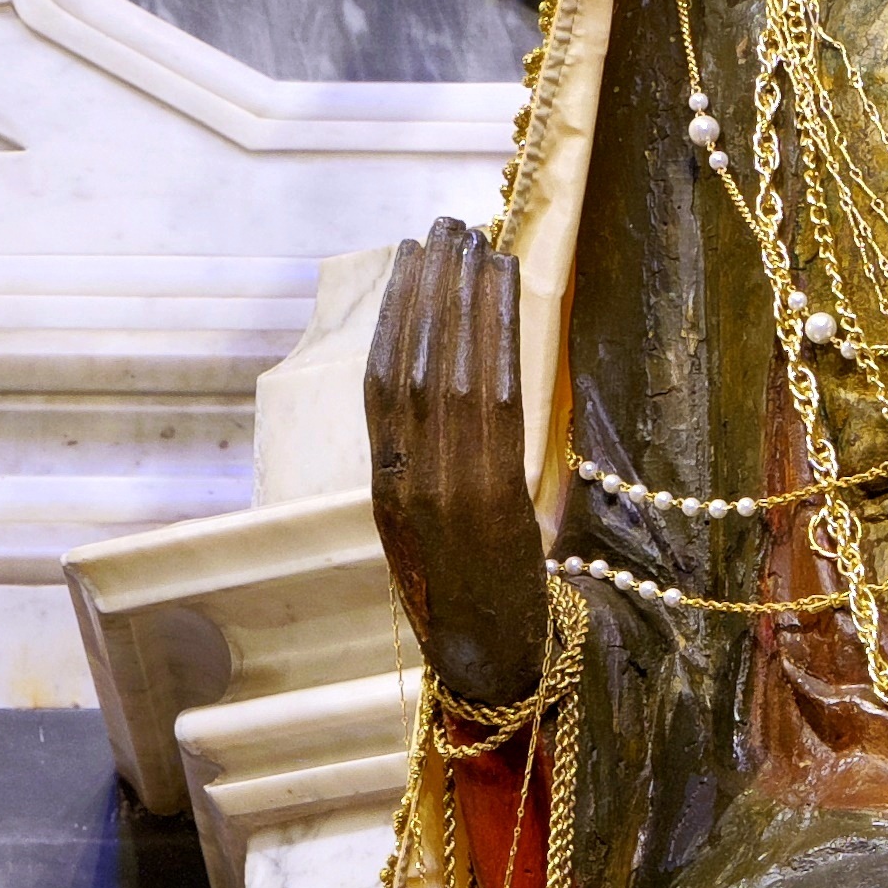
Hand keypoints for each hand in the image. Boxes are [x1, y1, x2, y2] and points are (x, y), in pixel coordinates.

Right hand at [366, 220, 549, 716]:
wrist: (491, 664)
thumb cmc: (466, 597)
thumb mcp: (425, 530)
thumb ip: (421, 465)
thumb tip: (436, 390)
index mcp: (383, 487)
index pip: (381, 381)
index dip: (394, 312)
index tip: (409, 256)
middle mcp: (407, 480)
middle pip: (414, 361)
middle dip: (429, 286)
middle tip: (446, 223)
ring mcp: (447, 487)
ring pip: (451, 367)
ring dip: (464, 295)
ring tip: (478, 238)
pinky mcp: (494, 495)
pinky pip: (495, 396)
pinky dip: (496, 332)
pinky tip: (505, 289)